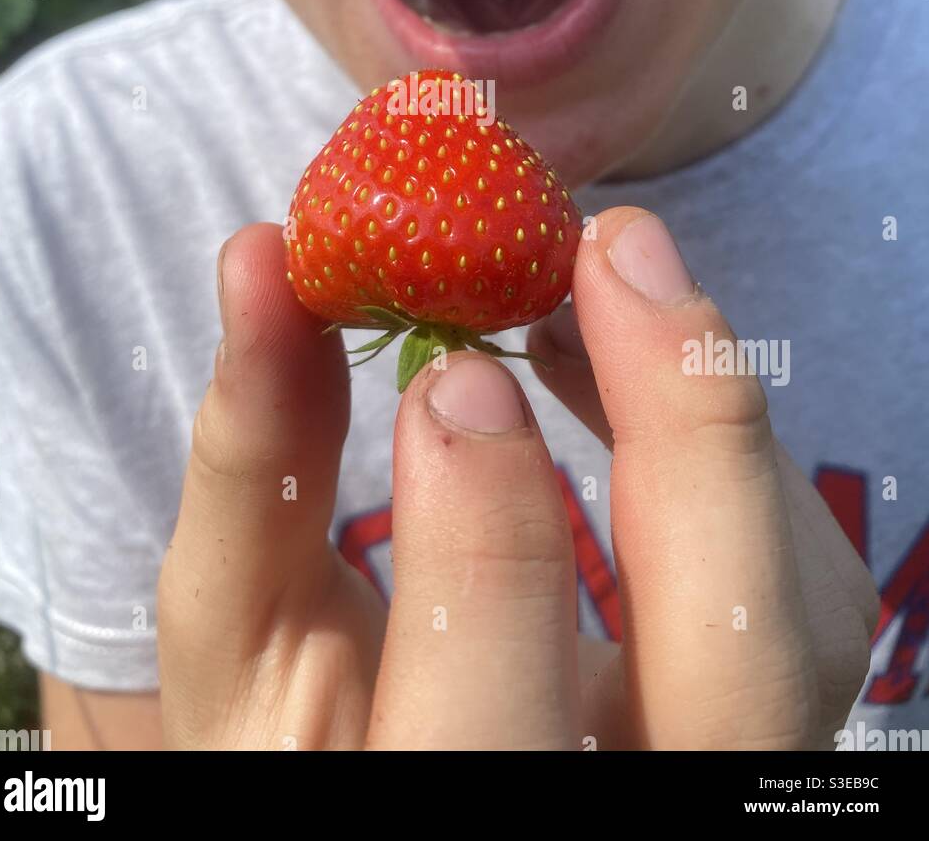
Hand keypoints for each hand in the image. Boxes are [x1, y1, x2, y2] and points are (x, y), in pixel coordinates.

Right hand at [157, 210, 876, 749]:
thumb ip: (255, 472)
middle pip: (737, 674)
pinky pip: (799, 579)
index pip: (492, 736)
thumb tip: (263, 266)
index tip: (451, 371)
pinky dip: (727, 450)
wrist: (410, 771)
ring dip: (714, 419)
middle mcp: (629, 817)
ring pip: (799, 615)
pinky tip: (626, 374)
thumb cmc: (300, 726)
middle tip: (608, 251)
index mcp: (454, 818)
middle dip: (688, 430)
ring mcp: (715, 774)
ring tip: (596, 293)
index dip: (484, 541)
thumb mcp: (236, 636)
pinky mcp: (758, 711)